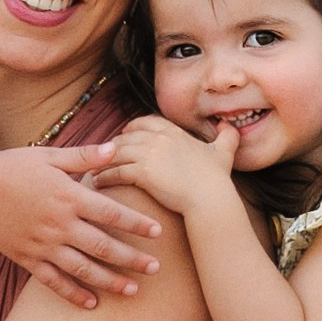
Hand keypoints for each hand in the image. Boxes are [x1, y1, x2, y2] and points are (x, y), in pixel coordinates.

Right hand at [0, 142, 162, 310]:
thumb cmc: (12, 166)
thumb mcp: (49, 156)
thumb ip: (84, 155)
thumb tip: (116, 147)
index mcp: (68, 197)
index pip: (111, 213)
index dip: (137, 224)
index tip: (158, 232)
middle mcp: (59, 224)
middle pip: (103, 246)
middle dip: (132, 259)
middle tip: (156, 269)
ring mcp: (43, 245)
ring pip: (83, 269)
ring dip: (110, 281)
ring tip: (133, 290)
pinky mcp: (26, 258)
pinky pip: (53, 281)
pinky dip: (73, 294)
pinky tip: (92, 303)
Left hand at [109, 111, 243, 218]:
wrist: (210, 198)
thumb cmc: (216, 178)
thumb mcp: (224, 152)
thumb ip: (226, 136)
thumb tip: (229, 126)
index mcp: (173, 132)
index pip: (145, 123)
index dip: (132, 128)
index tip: (124, 135)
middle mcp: (158, 138)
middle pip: (126, 137)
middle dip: (113, 145)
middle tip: (102, 156)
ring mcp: (148, 154)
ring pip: (117, 153)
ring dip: (103, 161)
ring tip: (92, 169)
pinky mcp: (141, 172)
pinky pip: (115, 171)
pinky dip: (104, 176)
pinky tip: (98, 182)